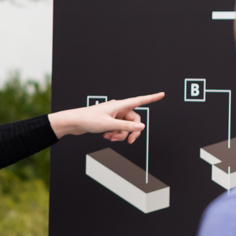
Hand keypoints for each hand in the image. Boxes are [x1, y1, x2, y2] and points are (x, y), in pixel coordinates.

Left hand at [48, 92, 163, 143]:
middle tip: (129, 141)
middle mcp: (118, 108)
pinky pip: (118, 128)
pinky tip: (105, 136)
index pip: (139, 100)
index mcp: (119, 105)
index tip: (162, 94)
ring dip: (120, 134)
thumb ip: (126, 126)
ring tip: (109, 137)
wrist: (73, 122)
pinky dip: (114, 134)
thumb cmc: (88, 120)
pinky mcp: (108, 121)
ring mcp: (113, 115)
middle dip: (131, 131)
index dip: (152, 98)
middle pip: (134, 119)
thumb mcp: (109, 125)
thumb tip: (141, 126)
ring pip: (125, 126)